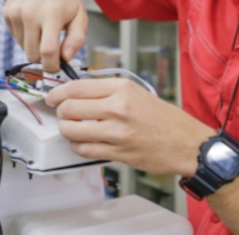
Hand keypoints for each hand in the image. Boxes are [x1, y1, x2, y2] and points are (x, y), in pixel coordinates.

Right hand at [3, 0, 87, 72]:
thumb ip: (76, 39)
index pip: (48, 51)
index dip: (52, 66)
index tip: (56, 68)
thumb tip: (66, 58)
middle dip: (43, 57)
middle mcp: (30, 13)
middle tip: (52, 46)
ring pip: (23, 47)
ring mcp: (16, 12)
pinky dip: (25, 36)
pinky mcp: (6, 12)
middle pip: (33, 54)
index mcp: (51, 14)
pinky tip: (33, 22)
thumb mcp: (79, 16)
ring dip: (34, 45)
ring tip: (43, 28)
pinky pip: (16, 37)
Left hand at [46, 78, 215, 176]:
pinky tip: (83, 143)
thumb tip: (74, 93)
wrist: (186, 143)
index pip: (76, 87)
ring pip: (72, 130)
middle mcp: (118, 107)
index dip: (57, 93)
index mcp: (121, 88)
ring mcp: (117, 132)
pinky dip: (77, 147)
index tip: (51, 97)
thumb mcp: (136, 92)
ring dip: (66, 131)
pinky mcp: (117, 153)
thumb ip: (106, 91)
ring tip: (72, 129)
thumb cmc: (162, 118)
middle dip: (60, 112)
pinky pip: (83, 150)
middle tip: (63, 115)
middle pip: (69, 108)